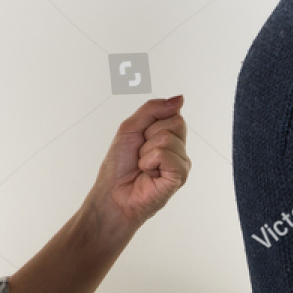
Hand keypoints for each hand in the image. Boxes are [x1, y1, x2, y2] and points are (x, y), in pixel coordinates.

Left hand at [83, 95, 189, 239]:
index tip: (140, 138)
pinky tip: (148, 174)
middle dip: (150, 135)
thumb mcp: (131, 127)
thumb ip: (153, 109)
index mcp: (169, 136)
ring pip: (168, 138)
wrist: (112, 194)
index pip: (173, 113)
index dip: (152, 122)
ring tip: (143, 166)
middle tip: (141, 154)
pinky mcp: (180, 177)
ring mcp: (181, 163)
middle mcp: (178, 149)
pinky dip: (150, 161)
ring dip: (147, 151)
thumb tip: (180, 98)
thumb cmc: (119, 166)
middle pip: (176, 122)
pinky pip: (166, 154)